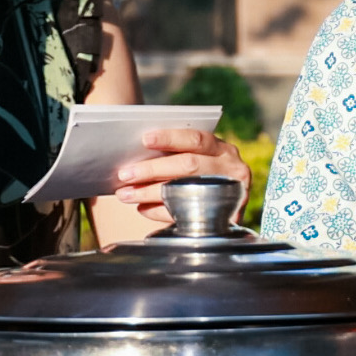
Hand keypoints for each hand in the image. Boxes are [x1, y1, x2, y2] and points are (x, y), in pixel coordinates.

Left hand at [113, 129, 250, 222]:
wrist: (227, 202)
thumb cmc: (202, 173)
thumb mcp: (199, 158)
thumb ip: (175, 154)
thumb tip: (134, 154)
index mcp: (222, 149)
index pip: (196, 139)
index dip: (171, 138)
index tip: (144, 140)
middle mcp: (231, 168)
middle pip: (189, 165)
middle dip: (152, 169)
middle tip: (125, 174)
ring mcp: (230, 193)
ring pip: (185, 190)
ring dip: (150, 192)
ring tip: (126, 194)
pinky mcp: (224, 217)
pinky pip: (187, 215)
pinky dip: (161, 212)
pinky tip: (143, 208)